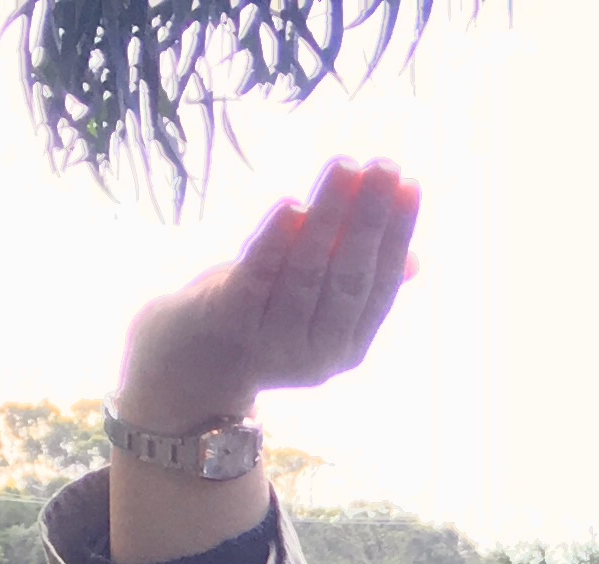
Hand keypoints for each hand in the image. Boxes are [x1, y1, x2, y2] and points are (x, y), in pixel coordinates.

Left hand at [117, 159, 420, 431]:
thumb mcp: (315, 306)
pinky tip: (292, 206)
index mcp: (346, 348)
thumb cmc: (260, 318)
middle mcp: (315, 354)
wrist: (185, 362)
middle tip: (384, 166)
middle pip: (349, 277)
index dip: (396, 234)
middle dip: (369, 218)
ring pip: (307, 271)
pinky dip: (275, 242)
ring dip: (330, 215)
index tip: (409, 184)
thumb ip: (357, 285)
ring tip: (346, 166)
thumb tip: (414, 260)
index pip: (379, 286)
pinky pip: (258, 277)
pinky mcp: (228, 322)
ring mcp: (272, 342)